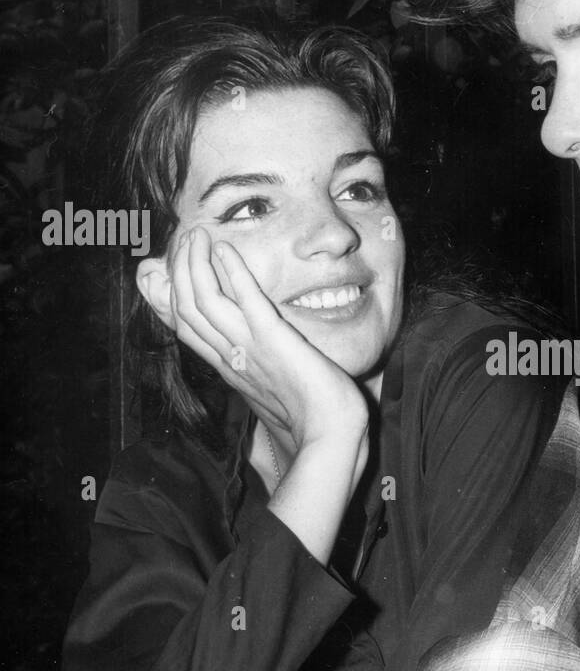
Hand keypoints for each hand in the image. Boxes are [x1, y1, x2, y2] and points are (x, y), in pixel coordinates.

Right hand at [171, 227, 368, 473]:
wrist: (332, 434)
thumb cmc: (310, 419)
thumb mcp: (274, 392)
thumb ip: (260, 374)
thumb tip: (253, 370)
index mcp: (230, 369)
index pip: (185, 329)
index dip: (166, 300)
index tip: (156, 274)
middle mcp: (231, 358)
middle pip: (186, 311)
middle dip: (177, 273)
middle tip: (180, 242)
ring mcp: (249, 348)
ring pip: (203, 303)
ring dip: (195, 265)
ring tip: (196, 236)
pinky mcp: (274, 339)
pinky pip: (247, 301)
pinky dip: (233, 272)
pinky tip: (225, 249)